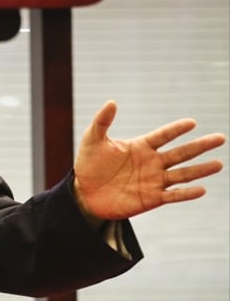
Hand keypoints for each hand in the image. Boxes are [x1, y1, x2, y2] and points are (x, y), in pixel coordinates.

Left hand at [73, 100, 225, 220]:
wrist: (85, 193)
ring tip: (219, 164)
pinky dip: (186, 194)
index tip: (192, 122)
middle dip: (200, 146)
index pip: (163, 136)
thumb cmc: (89, 164)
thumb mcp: (92, 141)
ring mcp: (154, 180)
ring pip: (182, 174)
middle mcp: (152, 162)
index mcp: (141, 146)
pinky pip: (172, 195)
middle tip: (220, 138)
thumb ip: (102, 122)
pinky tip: (201, 189)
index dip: (176, 130)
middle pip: (180, 153)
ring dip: (200, 170)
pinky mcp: (151, 198)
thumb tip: (111, 101)